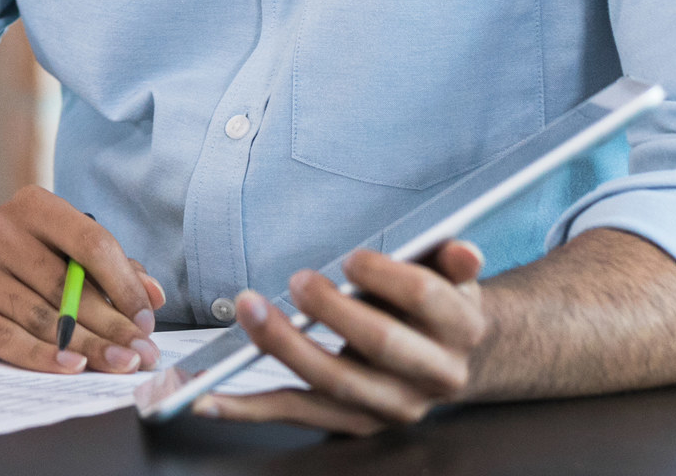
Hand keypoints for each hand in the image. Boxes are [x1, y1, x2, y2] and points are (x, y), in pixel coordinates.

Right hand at [0, 185, 163, 374]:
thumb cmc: (7, 266)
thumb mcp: (51, 253)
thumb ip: (103, 268)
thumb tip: (153, 293)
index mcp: (32, 206)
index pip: (90, 242)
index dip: (124, 284)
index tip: (147, 319)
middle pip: (68, 286)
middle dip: (111, 325)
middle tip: (141, 354)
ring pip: (40, 315)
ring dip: (85, 346)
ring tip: (116, 364)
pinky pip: (4, 336)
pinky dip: (40, 356)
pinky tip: (69, 367)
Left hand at [199, 239, 489, 434]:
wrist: (457, 361)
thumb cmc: (441, 305)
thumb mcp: (454, 275)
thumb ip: (453, 258)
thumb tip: (465, 250)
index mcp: (459, 329)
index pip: (425, 299)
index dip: (386, 276)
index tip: (351, 258)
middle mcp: (432, 375)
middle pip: (380, 344)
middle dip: (334, 311)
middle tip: (298, 281)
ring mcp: (392, 406)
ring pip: (334, 383)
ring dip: (286, 348)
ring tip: (250, 312)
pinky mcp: (355, 424)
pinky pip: (297, 414)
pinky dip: (249, 408)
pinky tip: (210, 398)